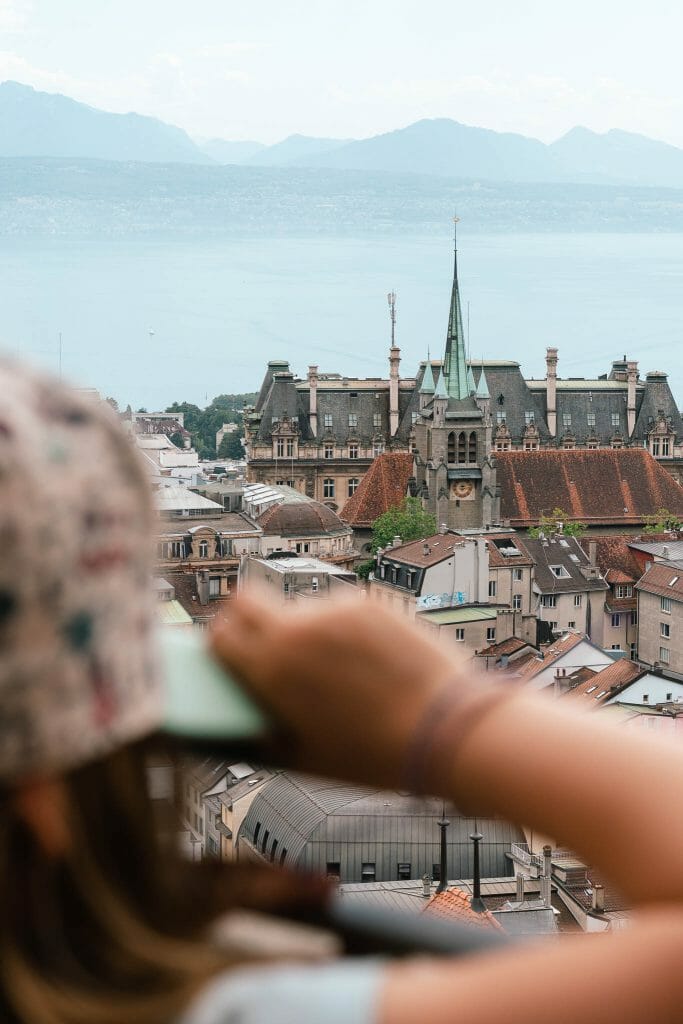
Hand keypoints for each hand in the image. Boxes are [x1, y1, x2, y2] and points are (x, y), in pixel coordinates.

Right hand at [211, 590, 467, 788]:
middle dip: (246, 617)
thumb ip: (257, 738)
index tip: (229, 653)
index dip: (220, 642)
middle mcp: (296, 629)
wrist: (445, 730)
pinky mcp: (369, 602)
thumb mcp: (301, 759)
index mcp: (270, 669)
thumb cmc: (373, 755)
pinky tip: (370, 664)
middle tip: (263, 642)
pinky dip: (344, 630)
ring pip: (300, 609)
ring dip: (306, 631)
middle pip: (245, 598)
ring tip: (341, 675)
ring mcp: (334, 610)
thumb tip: (230, 724)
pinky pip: (340, 610)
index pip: (219, 632)